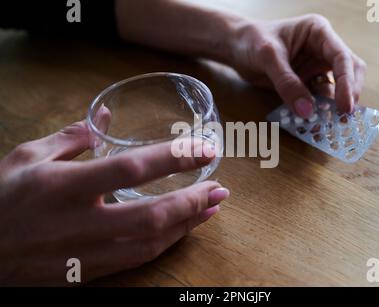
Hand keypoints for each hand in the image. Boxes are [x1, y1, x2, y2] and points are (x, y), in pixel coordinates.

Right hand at [0, 120, 228, 284]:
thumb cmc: (2, 198)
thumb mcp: (29, 157)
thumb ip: (73, 137)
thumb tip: (104, 117)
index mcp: (65, 186)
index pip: (132, 169)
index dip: (174, 158)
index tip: (204, 149)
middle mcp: (80, 222)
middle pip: (151, 215)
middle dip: (193, 201)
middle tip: (221, 187)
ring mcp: (86, 252)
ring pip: (150, 243)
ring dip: (187, 225)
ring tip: (211, 207)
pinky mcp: (88, 271)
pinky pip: (137, 259)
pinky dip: (166, 242)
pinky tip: (182, 229)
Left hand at [228, 14, 365, 117]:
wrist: (236, 47)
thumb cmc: (252, 41)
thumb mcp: (268, 58)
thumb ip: (287, 83)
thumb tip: (307, 111)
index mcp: (318, 32)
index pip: (341, 57)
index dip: (347, 82)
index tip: (345, 106)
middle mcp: (323, 48)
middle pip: (349, 71)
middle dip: (348, 93)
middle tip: (343, 117)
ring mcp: (316, 66)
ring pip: (336, 87)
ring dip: (334, 105)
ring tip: (331, 124)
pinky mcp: (308, 82)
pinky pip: (319, 98)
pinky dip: (319, 111)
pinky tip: (316, 123)